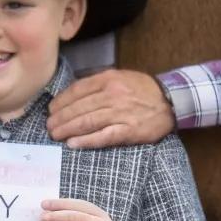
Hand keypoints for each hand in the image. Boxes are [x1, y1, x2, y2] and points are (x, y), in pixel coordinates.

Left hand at [47, 70, 174, 148]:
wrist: (171, 102)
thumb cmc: (142, 90)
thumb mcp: (120, 76)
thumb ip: (98, 83)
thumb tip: (72, 94)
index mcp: (109, 79)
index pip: (77, 90)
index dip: (61, 101)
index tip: (51, 110)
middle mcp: (113, 95)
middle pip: (79, 108)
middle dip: (60, 118)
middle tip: (49, 127)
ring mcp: (121, 113)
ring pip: (87, 122)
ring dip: (67, 130)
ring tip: (55, 135)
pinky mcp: (129, 130)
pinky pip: (103, 136)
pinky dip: (86, 141)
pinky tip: (73, 144)